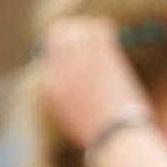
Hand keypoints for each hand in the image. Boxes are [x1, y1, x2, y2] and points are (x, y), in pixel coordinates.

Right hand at [39, 17, 152, 148]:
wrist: (116, 138)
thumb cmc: (102, 135)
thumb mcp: (74, 119)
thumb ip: (70, 98)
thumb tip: (77, 84)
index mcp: (52, 87)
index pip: (49, 55)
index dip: (62, 49)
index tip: (74, 49)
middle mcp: (62, 70)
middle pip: (59, 34)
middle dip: (71, 30)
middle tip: (85, 33)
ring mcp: (82, 62)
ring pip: (78, 28)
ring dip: (88, 27)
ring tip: (100, 32)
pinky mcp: (102, 58)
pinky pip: (99, 30)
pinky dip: (104, 28)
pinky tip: (111, 32)